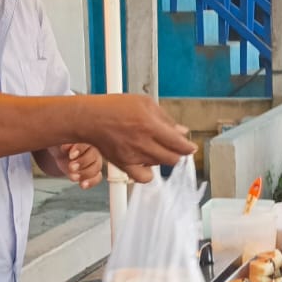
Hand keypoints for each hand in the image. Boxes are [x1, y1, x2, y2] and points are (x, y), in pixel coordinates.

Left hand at [57, 143, 103, 187]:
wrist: (59, 150)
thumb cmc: (60, 142)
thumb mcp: (59, 140)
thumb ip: (64, 142)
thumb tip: (66, 146)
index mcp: (86, 137)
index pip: (87, 142)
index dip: (80, 149)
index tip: (70, 155)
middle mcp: (94, 148)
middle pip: (93, 156)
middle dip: (82, 163)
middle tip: (71, 167)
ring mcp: (95, 160)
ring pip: (96, 168)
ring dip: (85, 174)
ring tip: (73, 177)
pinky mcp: (93, 171)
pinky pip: (97, 177)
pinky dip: (91, 182)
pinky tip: (82, 185)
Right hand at [77, 95, 195, 182]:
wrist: (90, 118)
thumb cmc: (115, 107)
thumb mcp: (145, 103)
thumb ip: (166, 119)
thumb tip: (182, 132)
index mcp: (150, 125)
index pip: (178, 144)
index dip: (188, 147)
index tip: (190, 147)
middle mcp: (143, 143)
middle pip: (172, 158)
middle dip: (177, 153)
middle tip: (174, 146)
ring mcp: (133, 156)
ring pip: (159, 166)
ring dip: (162, 158)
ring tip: (153, 146)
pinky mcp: (124, 165)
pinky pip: (144, 177)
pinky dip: (149, 172)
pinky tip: (146, 162)